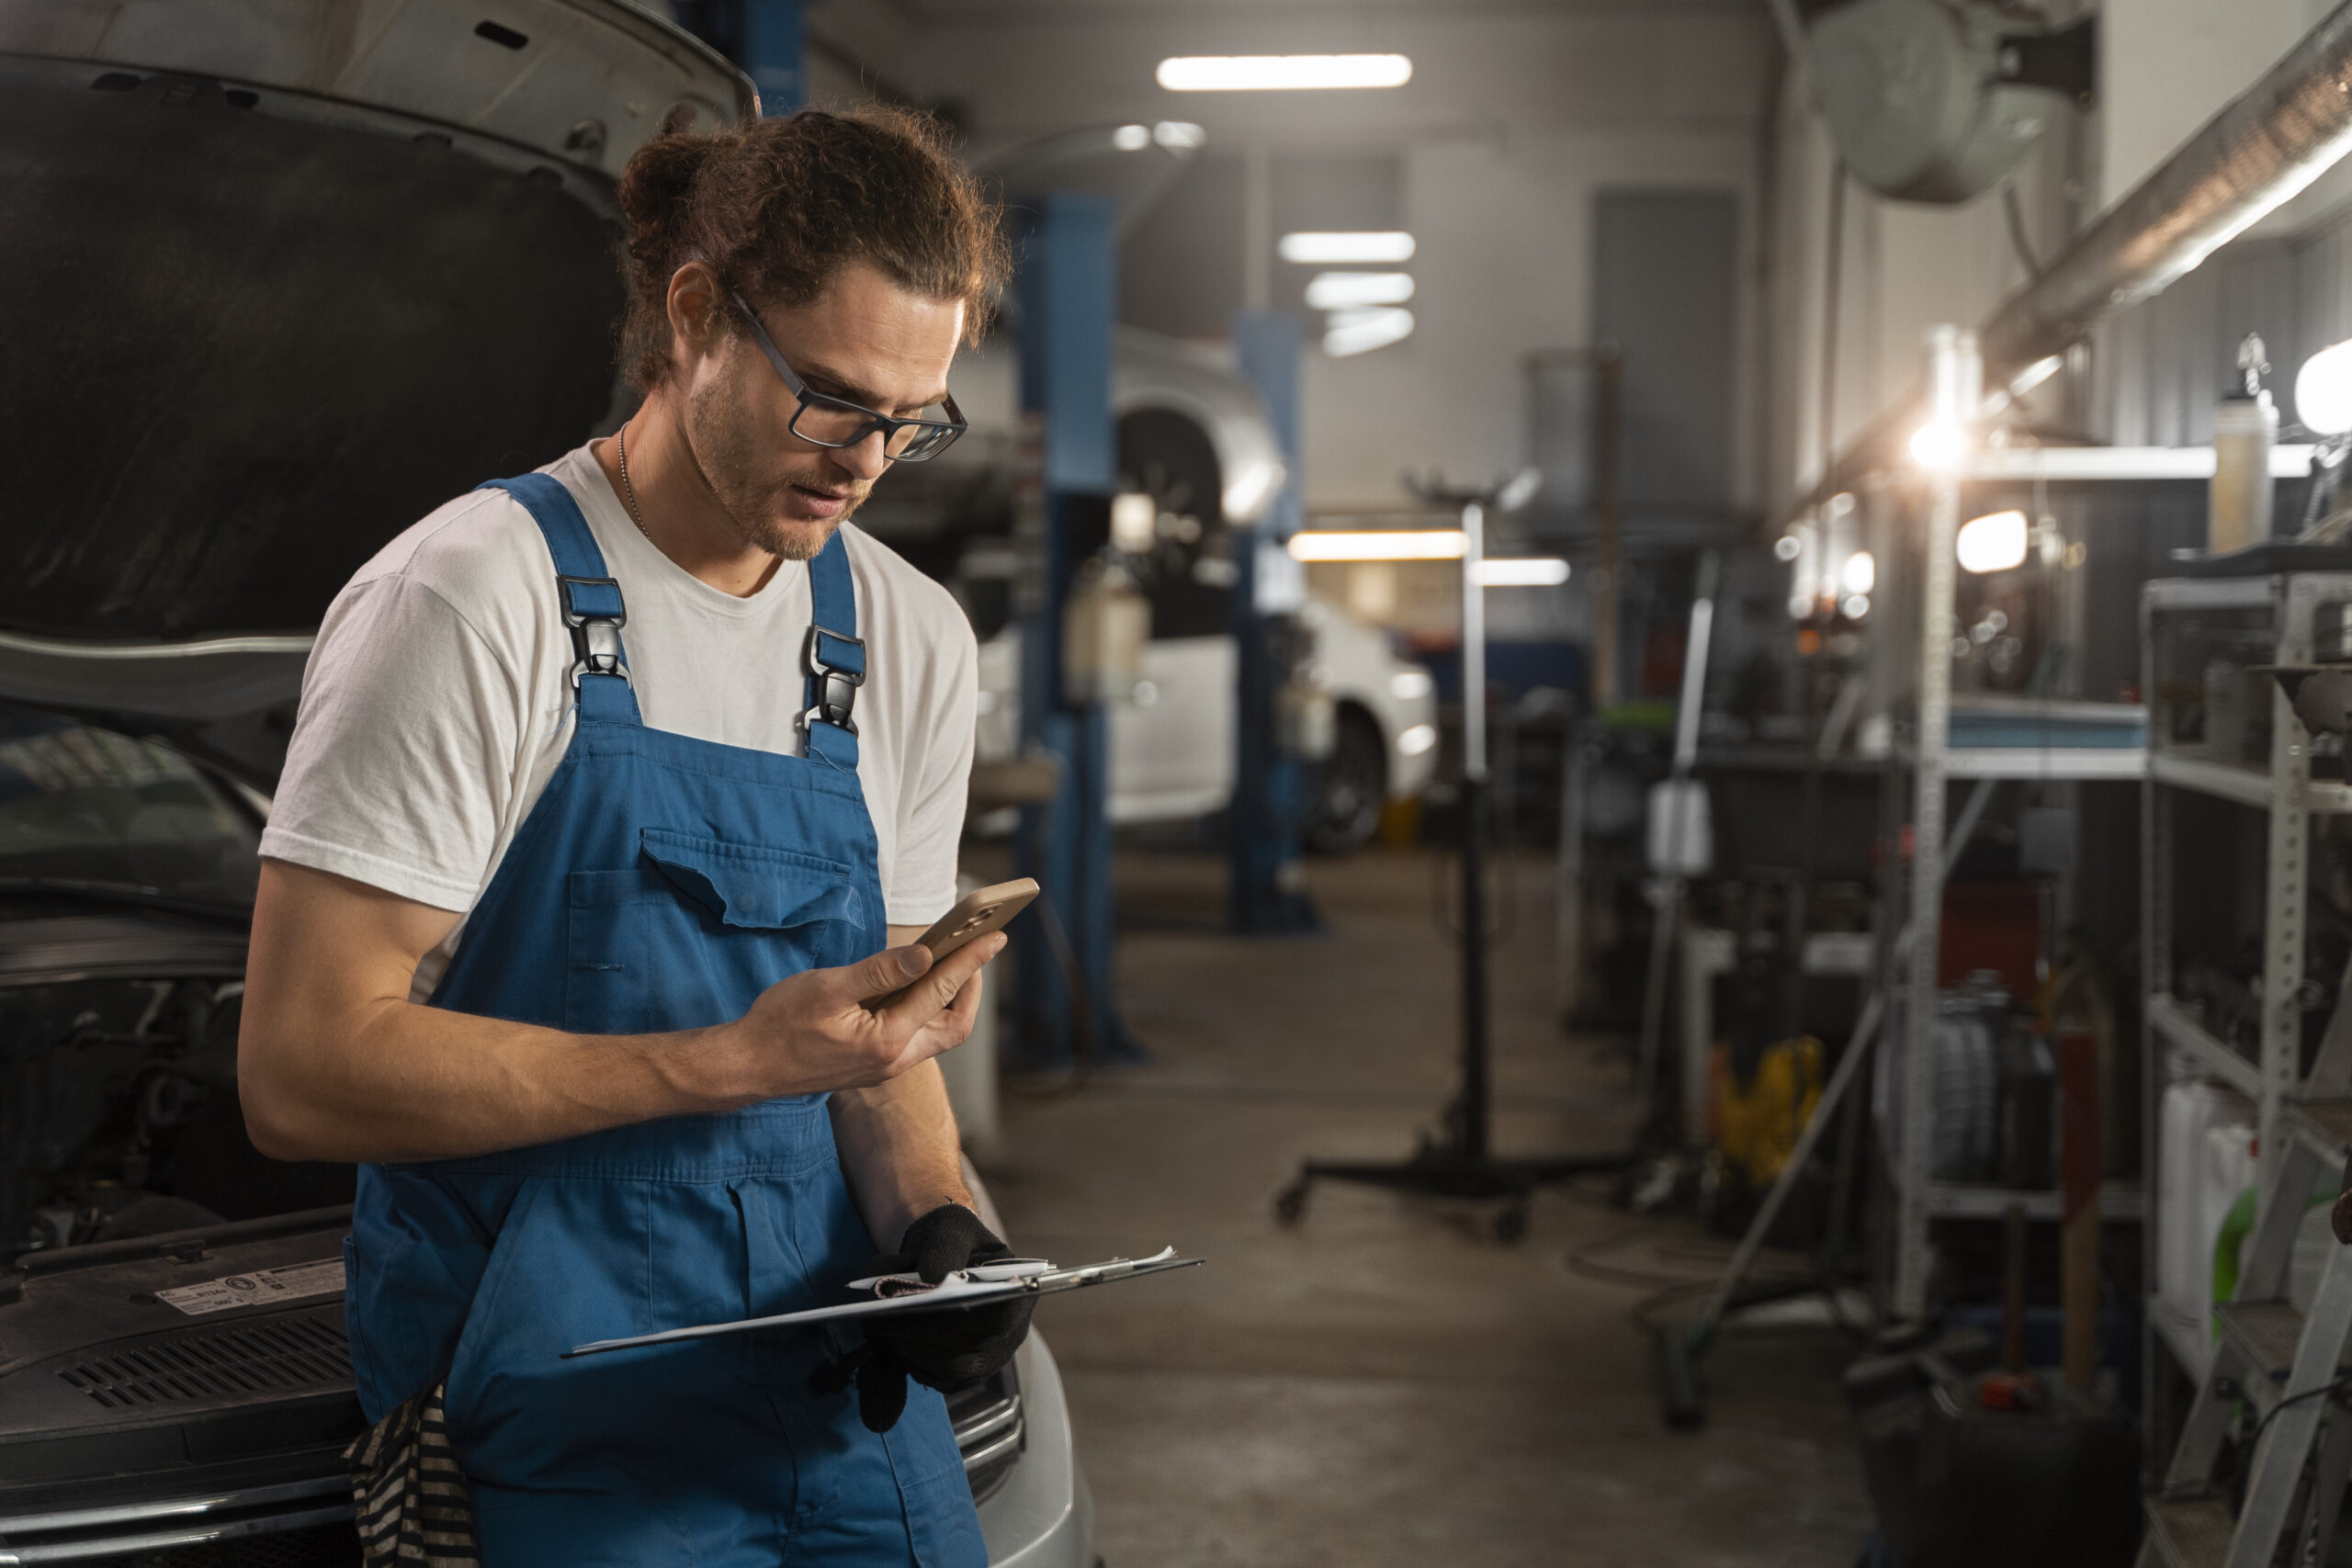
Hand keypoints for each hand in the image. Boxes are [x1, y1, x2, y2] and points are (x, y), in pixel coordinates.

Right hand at [704, 935, 1003, 1104]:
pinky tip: (914, 985)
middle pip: (954, 1026)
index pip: (942, 993)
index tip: (993, 937)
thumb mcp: (828, 988)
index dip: (970, 961)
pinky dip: (924, 1011)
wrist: (748, 1067)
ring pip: (936, 1035)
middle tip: (975, 951)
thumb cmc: (779, 1025)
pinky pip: (915, 1038)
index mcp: (887, 1040)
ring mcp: (885, 1067)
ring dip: (949, 1001)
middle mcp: (894, 1060)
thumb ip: (880, 972)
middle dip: (971, 988)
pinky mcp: (874, 1066)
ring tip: (950, 963)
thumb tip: (925, 954)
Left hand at [823, 1203, 1035, 1432]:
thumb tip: (933, 1277)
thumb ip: (945, 1245)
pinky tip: (891, 1339)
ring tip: (878, 1326)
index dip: (953, 1316)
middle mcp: (1013, 1331)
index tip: (909, 1302)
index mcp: (1018, 1291)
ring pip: (951, 1370)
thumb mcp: (951, 1226)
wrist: (943, 1257)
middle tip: (875, 1318)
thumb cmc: (952, 1239)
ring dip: (909, 1350)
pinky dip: (911, 1363)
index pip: (995, 1316)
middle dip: (917, 1334)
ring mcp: (992, 1357)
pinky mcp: (969, 1373)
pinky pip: (940, 1379)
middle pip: (968, 1349)